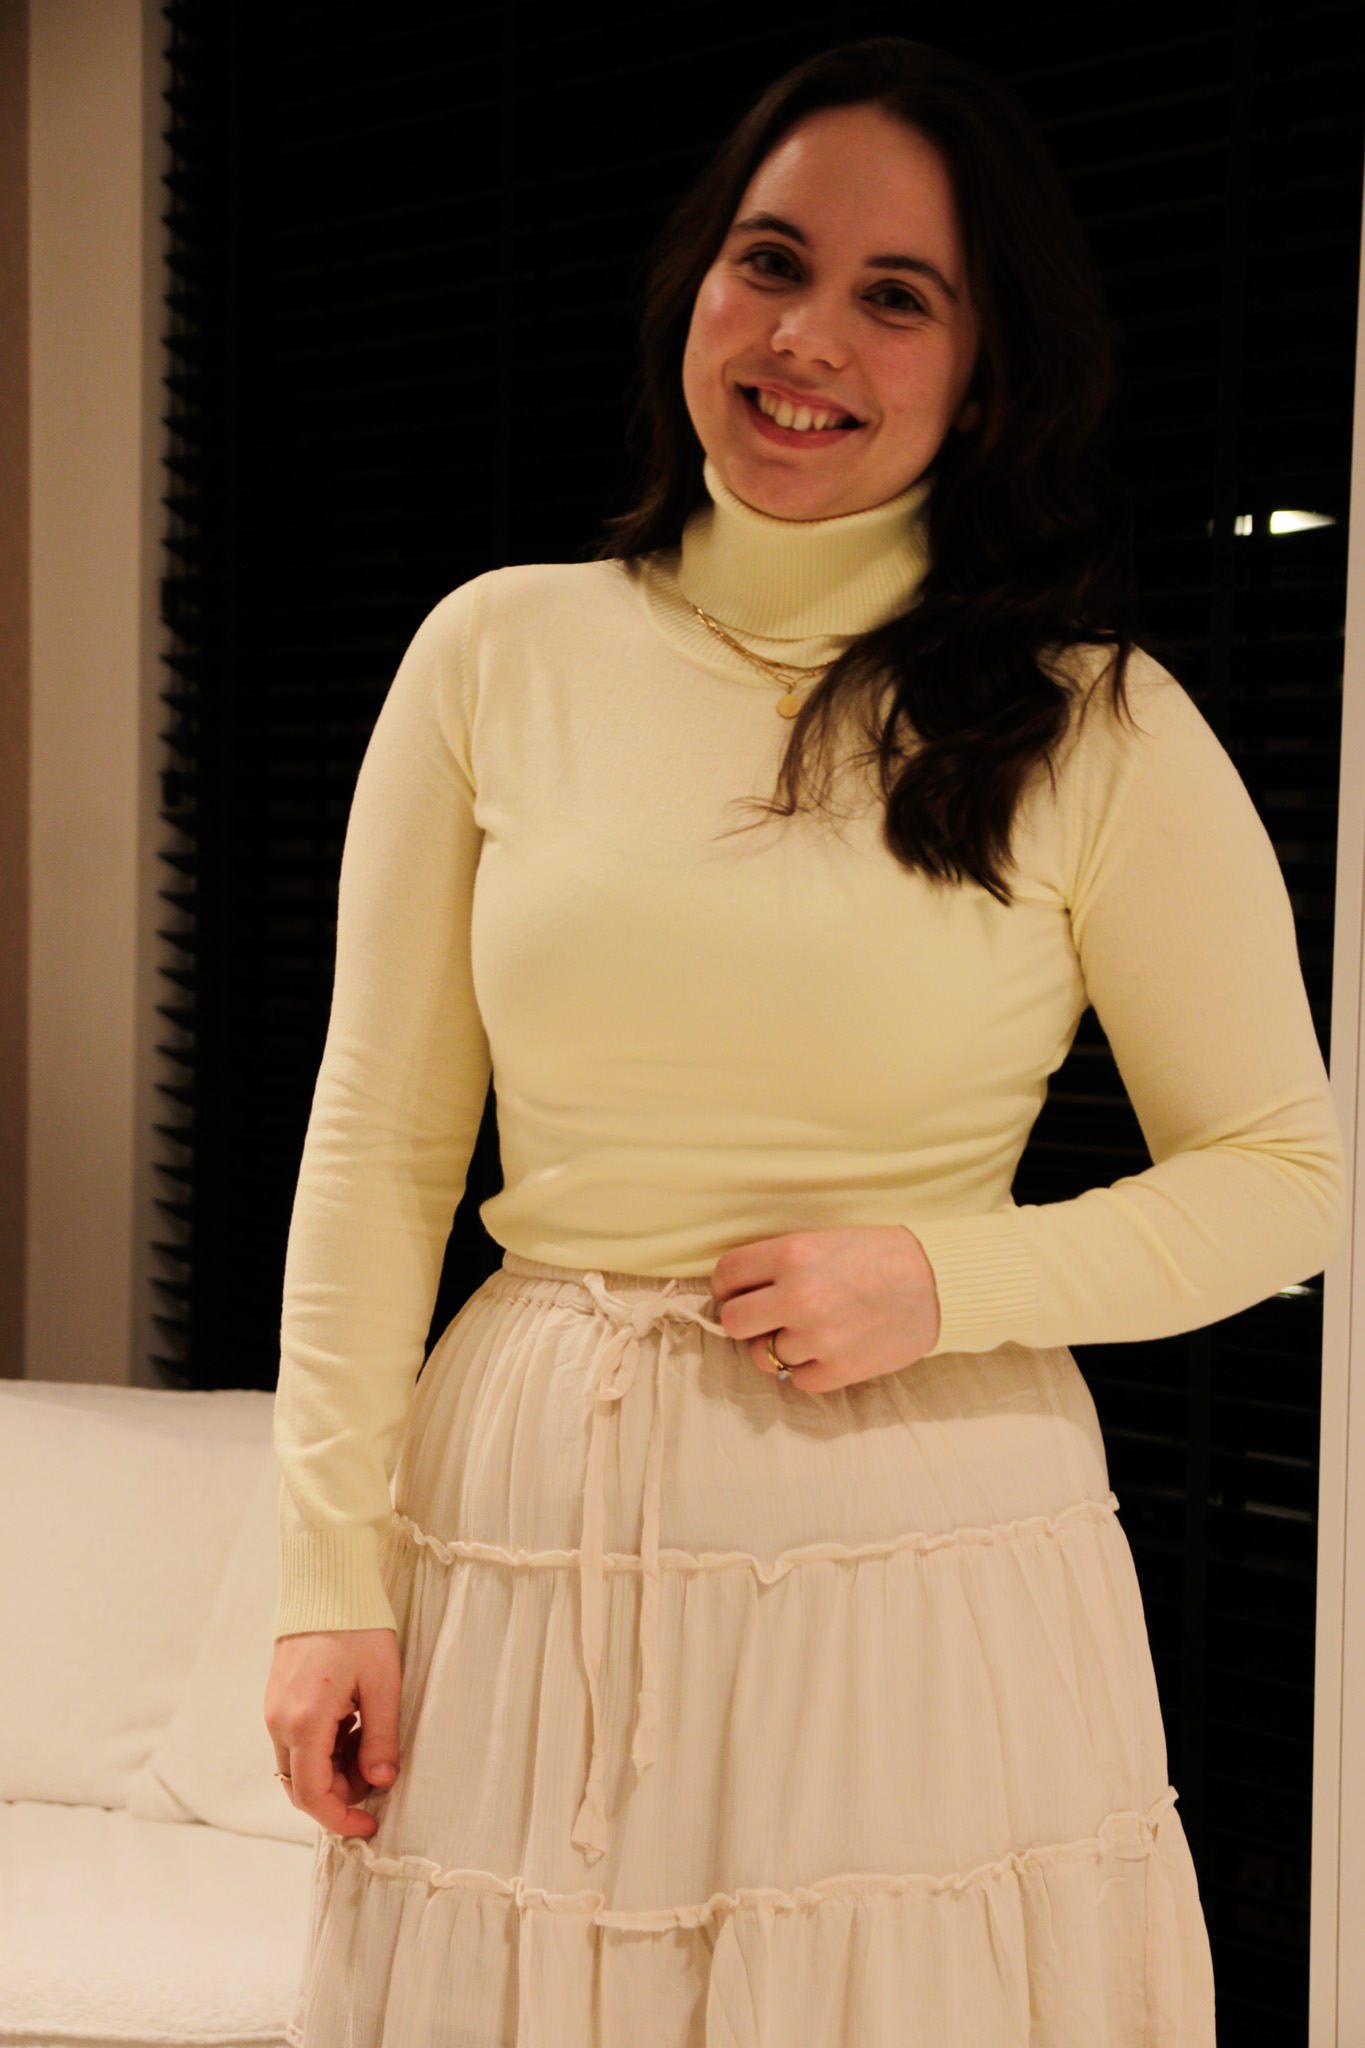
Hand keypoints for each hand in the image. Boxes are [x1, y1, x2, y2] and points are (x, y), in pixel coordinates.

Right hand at [264, 1627, 400, 1837]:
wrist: (326, 1583)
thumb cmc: (358, 1628)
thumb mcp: (383, 1683)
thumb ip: (381, 1738)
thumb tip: (382, 1781)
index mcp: (305, 1722)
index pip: (313, 1796)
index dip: (342, 1819)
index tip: (371, 1824)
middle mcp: (280, 1721)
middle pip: (302, 1787)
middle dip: (340, 1795)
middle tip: (378, 1777)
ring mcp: (274, 1711)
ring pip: (298, 1767)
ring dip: (333, 1771)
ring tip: (370, 1742)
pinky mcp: (277, 1700)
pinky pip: (296, 1743)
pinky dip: (323, 1749)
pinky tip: (353, 1725)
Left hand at [709, 1226, 940, 1392]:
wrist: (939, 1283)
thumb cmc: (880, 1255)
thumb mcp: (824, 1240)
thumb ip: (778, 1263)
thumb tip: (735, 1290)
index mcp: (792, 1254)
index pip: (726, 1276)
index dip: (728, 1286)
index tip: (737, 1291)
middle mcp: (798, 1296)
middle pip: (734, 1323)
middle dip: (746, 1320)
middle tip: (765, 1317)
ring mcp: (817, 1338)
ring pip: (762, 1356)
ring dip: (778, 1347)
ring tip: (807, 1331)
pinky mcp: (837, 1371)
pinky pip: (796, 1380)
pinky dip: (808, 1368)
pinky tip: (830, 1348)